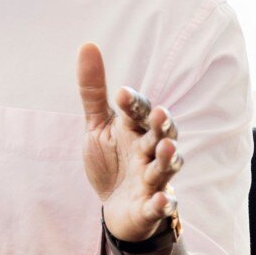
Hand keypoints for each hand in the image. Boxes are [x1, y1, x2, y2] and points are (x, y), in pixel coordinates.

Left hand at [76, 43, 182, 243]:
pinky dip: (163, 203)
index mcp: (135, 130)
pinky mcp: (151, 207)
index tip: (120, 93)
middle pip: (161, 136)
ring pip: (165, 168)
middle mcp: (149, 152)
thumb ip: (93, 90)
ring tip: (165, 150)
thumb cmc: (112, 161)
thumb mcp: (98, 125)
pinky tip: (162, 200)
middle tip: (159, 114)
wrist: (116, 209)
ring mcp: (153, 180)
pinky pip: (160, 205)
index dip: (132, 104)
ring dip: (167, 159)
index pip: (137, 113)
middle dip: (161, 126)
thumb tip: (87, 45)